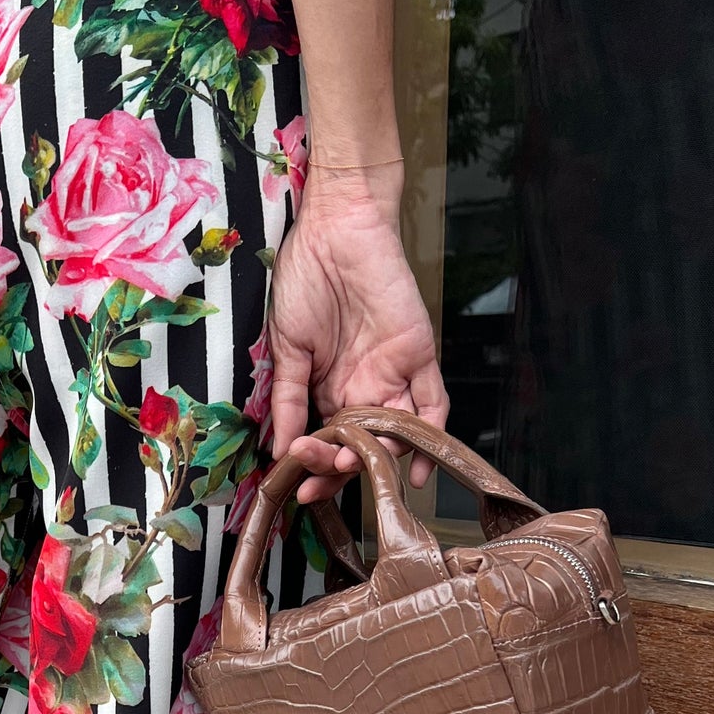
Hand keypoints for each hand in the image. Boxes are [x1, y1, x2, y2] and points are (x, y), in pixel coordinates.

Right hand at [266, 164, 448, 503]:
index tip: (296, 485)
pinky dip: (429, 439)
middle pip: (360, 446)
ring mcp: (393, 374)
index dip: (314, 467)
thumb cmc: (304, 277)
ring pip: (396, 433)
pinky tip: (416, 468)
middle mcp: (363, 387)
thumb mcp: (286, 347)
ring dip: (377, 459)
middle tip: (319, 480)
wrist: (334, 228)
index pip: (327, 441)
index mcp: (328, 386)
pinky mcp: (420, 355)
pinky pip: (433, 405)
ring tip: (349, 466)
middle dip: (340, 471)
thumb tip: (280, 450)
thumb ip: (289, 399)